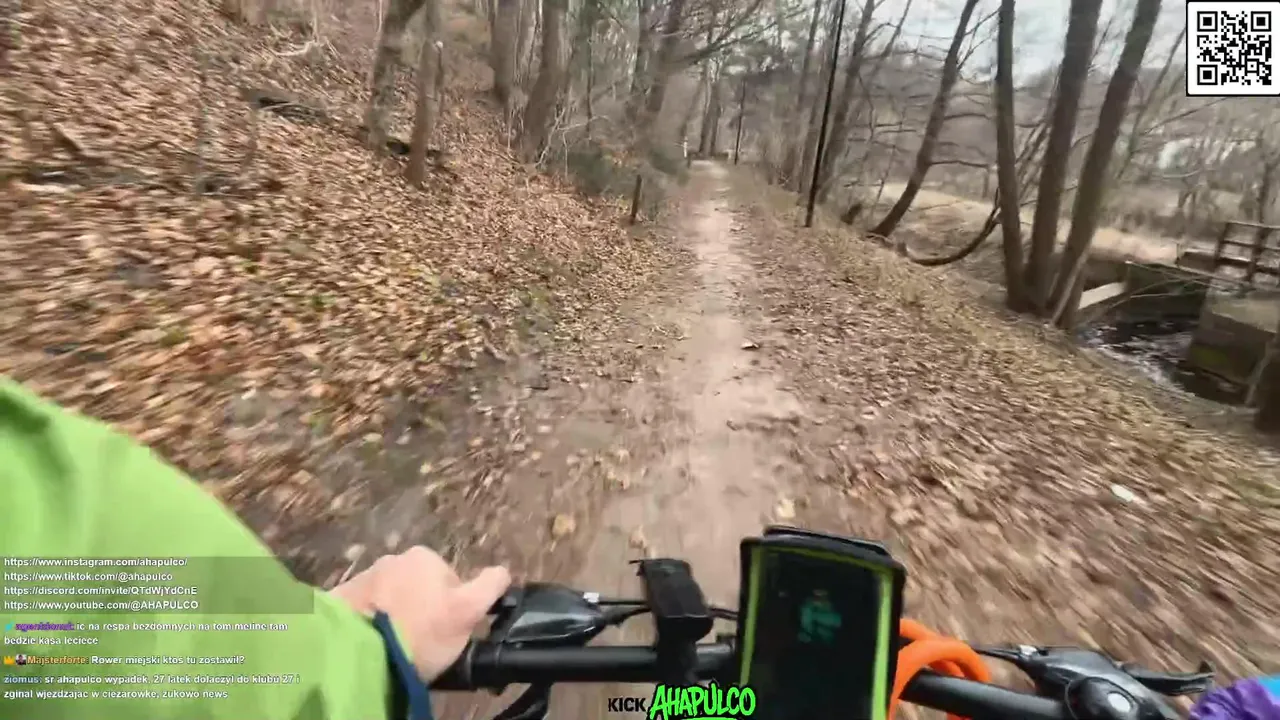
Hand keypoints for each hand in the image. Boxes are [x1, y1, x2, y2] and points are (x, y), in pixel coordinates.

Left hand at [330, 545, 510, 681]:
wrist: (358, 649)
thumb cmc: (421, 630)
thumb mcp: (467, 612)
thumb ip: (490, 586)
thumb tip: (502, 571)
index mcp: (426, 557)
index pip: (451, 580)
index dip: (454, 606)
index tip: (446, 629)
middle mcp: (393, 558)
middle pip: (418, 588)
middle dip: (420, 608)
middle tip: (420, 641)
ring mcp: (363, 577)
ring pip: (390, 599)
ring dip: (393, 615)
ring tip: (393, 644)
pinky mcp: (339, 598)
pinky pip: (363, 610)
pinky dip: (369, 622)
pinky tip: (371, 641)